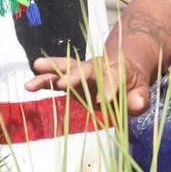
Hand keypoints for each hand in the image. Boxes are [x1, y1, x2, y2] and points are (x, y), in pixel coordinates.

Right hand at [26, 54, 152, 116]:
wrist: (122, 71)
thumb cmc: (132, 87)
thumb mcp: (141, 93)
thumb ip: (140, 99)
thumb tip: (137, 103)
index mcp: (118, 71)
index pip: (114, 77)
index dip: (109, 88)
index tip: (103, 101)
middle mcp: (98, 68)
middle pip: (87, 69)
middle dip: (75, 76)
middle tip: (64, 84)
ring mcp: (82, 72)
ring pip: (67, 68)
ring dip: (52, 69)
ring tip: (36, 67)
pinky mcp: (71, 80)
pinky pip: (56, 78)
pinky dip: (44, 80)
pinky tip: (29, 85)